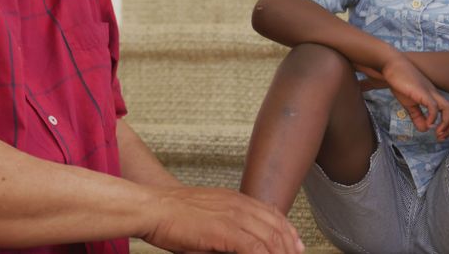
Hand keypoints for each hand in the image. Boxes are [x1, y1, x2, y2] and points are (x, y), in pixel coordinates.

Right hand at [140, 186, 303, 253]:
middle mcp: (237, 205)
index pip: (272, 214)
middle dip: (290, 246)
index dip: (288, 231)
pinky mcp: (225, 231)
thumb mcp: (207, 216)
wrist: (152, 208)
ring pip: (270, 239)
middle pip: (276, 227)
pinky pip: (254, 248)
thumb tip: (239, 244)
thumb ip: (226, 227)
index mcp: (234, 199)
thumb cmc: (172, 216)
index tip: (296, 245)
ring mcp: (232, 217)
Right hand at [377, 57, 448, 140]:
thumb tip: (424, 129)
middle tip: (441, 138)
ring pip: (448, 108)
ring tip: (438, 134)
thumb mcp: (409, 104)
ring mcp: (430, 92)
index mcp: (433, 96)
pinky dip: (433, 117)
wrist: (392, 67)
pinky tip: (429, 124)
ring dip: (446, 124)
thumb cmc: (400, 83)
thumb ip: (417, 117)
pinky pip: (433, 106)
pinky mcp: (422, 92)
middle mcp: (435, 94)